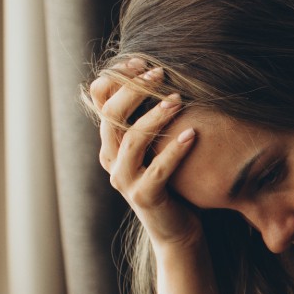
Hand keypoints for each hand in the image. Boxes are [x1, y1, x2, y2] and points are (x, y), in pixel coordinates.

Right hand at [90, 59, 203, 249]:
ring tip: (178, 100)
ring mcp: (124, 179)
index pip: (100, 102)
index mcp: (110, 143)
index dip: (116, 79)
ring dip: (155, 116)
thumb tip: (163, 79)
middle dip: (134, 90)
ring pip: (132, 139)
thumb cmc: (173, 184)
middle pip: (111, 116)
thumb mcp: (158, 147)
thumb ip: (153, 121)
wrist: (178, 231)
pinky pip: (158, 169)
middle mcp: (110, 159)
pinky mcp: (144, 196)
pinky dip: (175, 149)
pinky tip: (193, 134)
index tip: (141, 62)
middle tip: (159, 73)